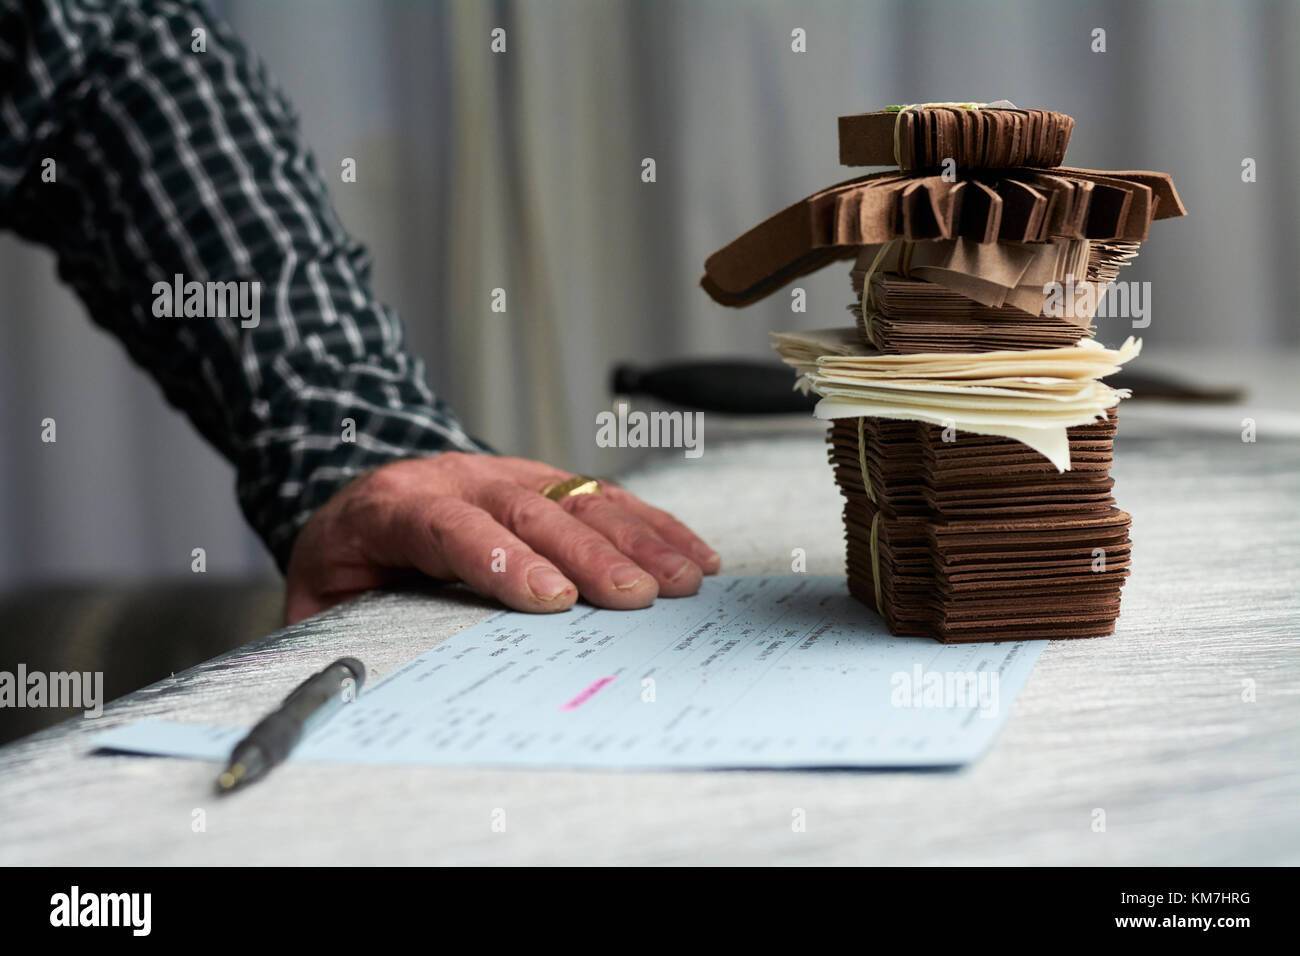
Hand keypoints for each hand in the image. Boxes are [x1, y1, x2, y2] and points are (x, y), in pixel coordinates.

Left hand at [284, 453, 720, 623]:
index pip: (450, 525)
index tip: (550, 597)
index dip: (502, 558)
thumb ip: (339, 638)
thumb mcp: (320, 603)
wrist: (362, 499)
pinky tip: (688, 552)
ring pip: (579, 498)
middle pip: (530, 511)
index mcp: (394, 507)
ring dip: (636, 540)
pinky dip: (652, 525)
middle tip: (635, 596)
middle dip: (589, 554)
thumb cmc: (349, 561)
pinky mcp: (546, 480)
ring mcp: (508, 475)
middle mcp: (458, 479)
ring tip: (680, 579)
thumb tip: (364, 687)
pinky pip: (604, 497)